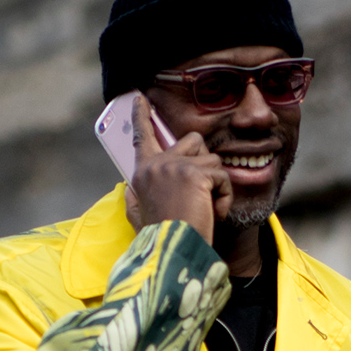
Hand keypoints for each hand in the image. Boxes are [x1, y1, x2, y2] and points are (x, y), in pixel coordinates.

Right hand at [124, 91, 232, 248]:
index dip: (141, 116)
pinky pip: (223, 177)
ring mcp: (175, 166)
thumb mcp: (139, 218)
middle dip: (205, 163)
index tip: (140, 97)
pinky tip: (212, 214)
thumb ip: (135, 200)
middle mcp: (156, 164)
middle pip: (193, 140)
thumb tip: (126, 189)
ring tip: (205, 210)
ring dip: (216, 186)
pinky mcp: (195, 174)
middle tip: (202, 192)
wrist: (173, 253)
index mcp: (142, 173)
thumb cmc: (160, 240)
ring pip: (213, 160)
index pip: (142, 137)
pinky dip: (223, 198)